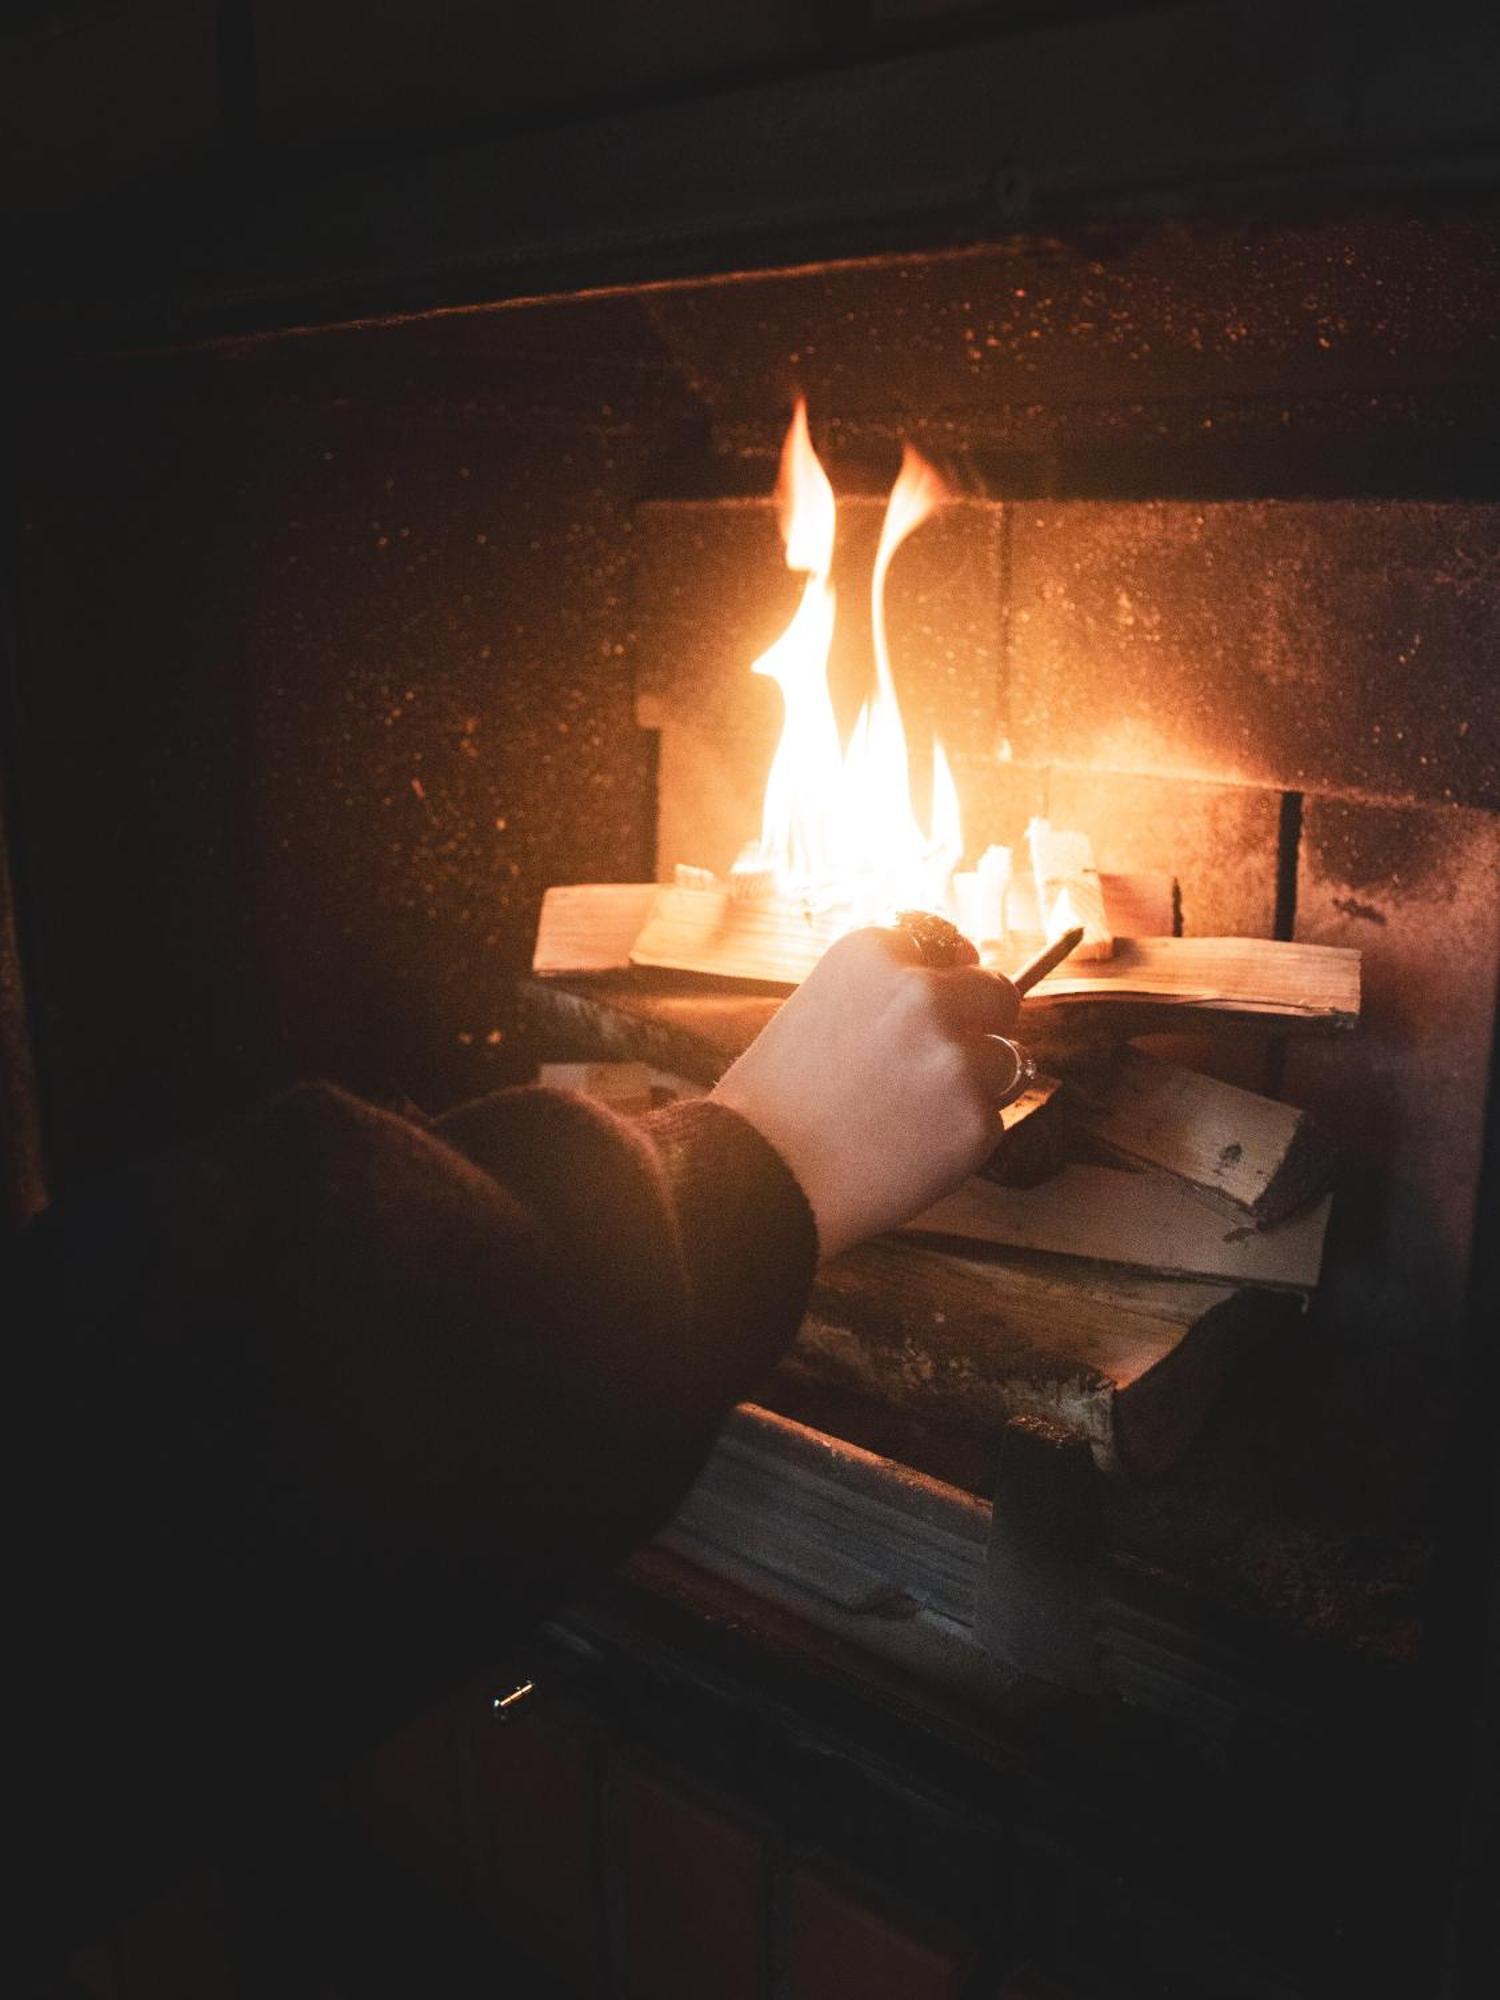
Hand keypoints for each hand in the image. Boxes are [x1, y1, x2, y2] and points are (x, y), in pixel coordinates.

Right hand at [711, 926, 1021, 1261]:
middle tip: (936, 1066)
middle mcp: (921, 993)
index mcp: (874, 953)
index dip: (938, 987)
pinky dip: (961, 1139)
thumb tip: (966, 960)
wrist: (758, 1178)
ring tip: (909, 1117)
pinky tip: (907, 1152)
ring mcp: (953, 1058)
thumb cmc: (775, 1099)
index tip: (914, 1020)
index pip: (946, 950)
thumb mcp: (818, 1005)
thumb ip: (885, 988)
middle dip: (981, 1024)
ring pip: (1007, 1061)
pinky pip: (991, 1122)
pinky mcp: (974, 1121)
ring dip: (974, 1085)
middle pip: (997, 993)